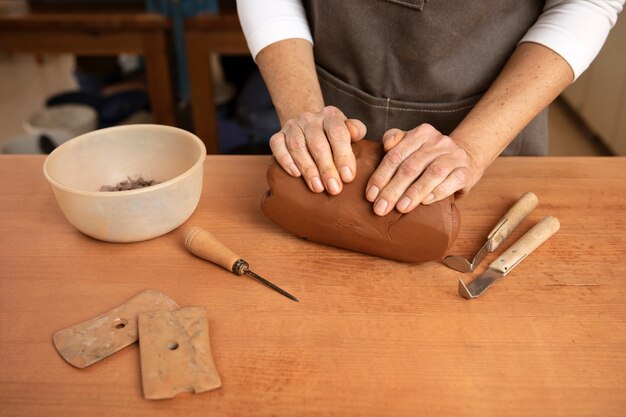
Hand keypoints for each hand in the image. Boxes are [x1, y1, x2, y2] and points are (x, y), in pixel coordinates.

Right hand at [269, 106, 366, 194]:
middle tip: (334, 189)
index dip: (343, 156)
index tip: (348, 177)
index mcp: (331, 116)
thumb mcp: (349, 131)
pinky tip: (295, 174)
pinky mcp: (277, 136)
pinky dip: (286, 160)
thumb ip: (356, 131)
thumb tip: (356, 134)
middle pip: (317, 143)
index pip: (338, 133)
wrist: (308, 128)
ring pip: (297, 146)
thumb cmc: (333, 137)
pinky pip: (277, 146)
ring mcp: (292, 126)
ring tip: (317, 188)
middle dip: (326, 168)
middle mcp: (310, 119)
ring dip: (308, 169)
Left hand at [365, 124, 482, 215]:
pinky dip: (437, 193)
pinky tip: (425, 203)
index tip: (370, 196)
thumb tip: (385, 146)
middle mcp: (438, 141)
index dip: (381, 176)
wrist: (466, 158)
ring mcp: (454, 156)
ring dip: (414, 193)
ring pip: (432, 173)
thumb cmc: (430, 156)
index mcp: (421, 133)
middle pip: (410, 166)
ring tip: (400, 208)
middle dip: (393, 189)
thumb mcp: (412, 143)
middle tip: (380, 208)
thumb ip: (395, 140)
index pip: (395, 155)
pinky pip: (452, 182)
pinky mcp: (466, 171)